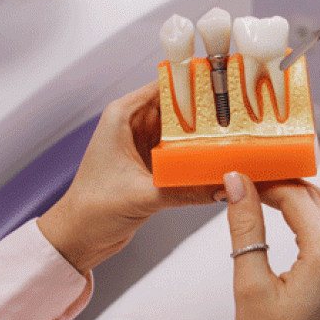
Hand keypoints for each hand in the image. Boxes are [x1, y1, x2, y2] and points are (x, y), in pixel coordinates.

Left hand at [37, 82, 217, 272]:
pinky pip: (183, 152)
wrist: (78, 238)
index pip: (165, 84)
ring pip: (184, 129)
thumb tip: (220, 185)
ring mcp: (145, 145)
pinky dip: (199, 154)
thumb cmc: (89, 210)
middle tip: (241, 112)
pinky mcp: (153, 165)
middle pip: (180, 105)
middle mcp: (134, 125)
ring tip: (236, 133)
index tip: (224, 81)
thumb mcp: (141, 196)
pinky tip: (220, 158)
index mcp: (123, 116)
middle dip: (208, 109)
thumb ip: (183, 190)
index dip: (195, 81)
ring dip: (205, 133)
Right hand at [224, 172, 319, 319]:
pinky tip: (291, 225)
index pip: (296, 196)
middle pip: (319, 200)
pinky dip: (317, 223)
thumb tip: (237, 182)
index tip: (238, 178)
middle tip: (248, 182)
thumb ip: (245, 227)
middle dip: (283, 186)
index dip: (265, 182)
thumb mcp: (249, 285)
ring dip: (302, 201)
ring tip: (265, 198)